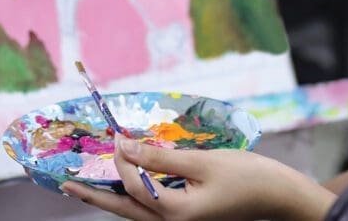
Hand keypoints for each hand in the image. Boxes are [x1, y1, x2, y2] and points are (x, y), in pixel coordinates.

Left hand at [61, 134, 334, 220]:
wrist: (282, 199)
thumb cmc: (249, 179)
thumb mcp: (204, 162)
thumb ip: (161, 157)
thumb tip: (124, 146)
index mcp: (175, 214)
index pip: (134, 184)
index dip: (122, 158)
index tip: (116, 135)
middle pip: (123, 209)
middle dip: (94, 194)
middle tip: (65, 183)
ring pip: (136, 211)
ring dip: (113, 195)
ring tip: (88, 183)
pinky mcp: (188, 217)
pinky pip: (153, 207)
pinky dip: (137, 193)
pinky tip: (130, 180)